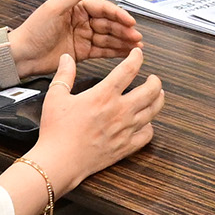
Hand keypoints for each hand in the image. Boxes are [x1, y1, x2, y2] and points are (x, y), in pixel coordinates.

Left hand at [11, 0, 139, 73]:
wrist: (21, 56)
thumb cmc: (32, 31)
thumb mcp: (53, 8)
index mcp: (75, 8)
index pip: (102, 9)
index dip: (118, 14)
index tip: (130, 21)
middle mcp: (81, 21)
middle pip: (108, 24)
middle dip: (124, 30)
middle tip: (136, 36)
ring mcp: (83, 37)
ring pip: (108, 38)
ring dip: (123, 41)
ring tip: (136, 46)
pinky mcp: (82, 52)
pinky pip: (103, 51)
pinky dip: (115, 52)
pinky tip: (126, 52)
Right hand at [29, 49, 164, 187]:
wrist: (59, 161)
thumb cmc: (56, 131)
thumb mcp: (55, 97)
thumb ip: (64, 75)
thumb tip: (67, 57)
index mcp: (103, 95)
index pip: (128, 70)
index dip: (137, 58)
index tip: (138, 53)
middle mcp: (120, 111)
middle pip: (150, 91)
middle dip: (155, 81)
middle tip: (153, 78)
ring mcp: (125, 130)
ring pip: (153, 111)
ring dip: (158, 100)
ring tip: (158, 95)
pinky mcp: (126, 147)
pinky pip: (147, 134)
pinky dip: (150, 126)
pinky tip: (147, 123)